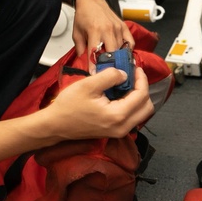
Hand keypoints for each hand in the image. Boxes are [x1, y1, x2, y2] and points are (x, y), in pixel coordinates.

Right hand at [37, 66, 154, 142]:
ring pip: (141, 113)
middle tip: (133, 76)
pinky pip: (132, 117)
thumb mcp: (89, 84)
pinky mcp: (114, 132)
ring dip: (138, 97)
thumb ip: (110, 76)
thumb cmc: (68, 106)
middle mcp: (122, 127)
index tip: (135, 68)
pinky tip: (119, 94)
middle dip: (143, 89)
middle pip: (147, 107)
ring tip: (126, 84)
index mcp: (117, 116)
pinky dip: (131, 105)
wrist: (55, 125)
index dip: (141, 79)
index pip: (141, 95)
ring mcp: (118, 132)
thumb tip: (124, 74)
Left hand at [71, 0, 133, 68]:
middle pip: (112, 53)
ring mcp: (117, 28)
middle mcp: (107, 30)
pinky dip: (128, 50)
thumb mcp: (76, 33)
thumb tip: (83, 62)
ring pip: (121, 49)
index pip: (95, 52)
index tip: (94, 75)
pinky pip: (130, 42)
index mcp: (94, 31)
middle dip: (109, 65)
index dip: (94, 66)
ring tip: (116, 67)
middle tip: (107, 73)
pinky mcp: (124, 27)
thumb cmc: (84, 16)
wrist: (91, 0)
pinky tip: (124, 55)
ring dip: (118, 59)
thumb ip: (80, 49)